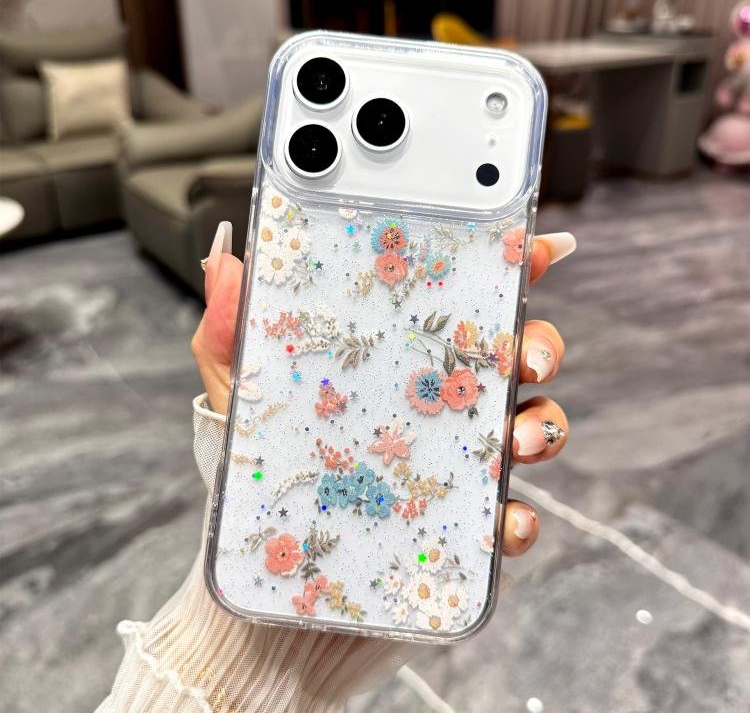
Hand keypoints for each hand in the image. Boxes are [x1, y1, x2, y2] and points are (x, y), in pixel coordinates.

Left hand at [192, 222, 574, 557]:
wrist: (267, 569)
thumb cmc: (260, 467)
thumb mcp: (239, 392)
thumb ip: (231, 329)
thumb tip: (224, 259)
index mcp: (399, 359)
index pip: (463, 301)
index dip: (510, 266)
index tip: (534, 248)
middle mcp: (438, 403)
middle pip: (513, 357)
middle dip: (540, 345)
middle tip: (526, 358)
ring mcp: (457, 461)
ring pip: (530, 427)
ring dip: (543, 427)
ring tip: (515, 442)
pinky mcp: (463, 525)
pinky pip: (512, 516)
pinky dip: (523, 519)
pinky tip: (507, 523)